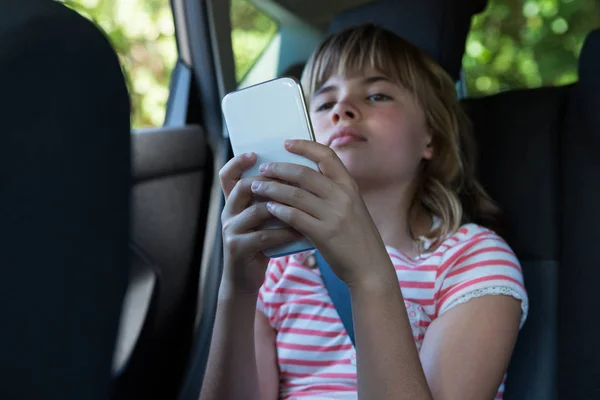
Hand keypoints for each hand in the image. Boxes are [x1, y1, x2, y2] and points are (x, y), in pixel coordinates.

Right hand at [219, 152, 300, 294]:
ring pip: (257, 210)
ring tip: (304, 204)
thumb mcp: (262, 220)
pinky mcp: (238, 248)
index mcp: (234, 203)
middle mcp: (228, 213)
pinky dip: (284, 232)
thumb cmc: (261, 245)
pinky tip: (300, 231)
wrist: (245, 279)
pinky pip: (263, 236)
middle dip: (269, 181)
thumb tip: (298, 176)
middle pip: (243, 187)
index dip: (237, 163)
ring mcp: (231, 231)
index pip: (228, 176)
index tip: (254, 154)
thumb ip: (271, 200)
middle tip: (292, 179)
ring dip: (283, 207)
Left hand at [250, 140, 392, 286]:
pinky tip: (269, 208)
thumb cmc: (358, 238)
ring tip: (257, 187)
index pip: (326, 156)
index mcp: (350, 186)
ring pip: (295, 194)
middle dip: (279, 168)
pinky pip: (295, 217)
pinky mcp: (324, 234)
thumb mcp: (353, 207)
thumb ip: (335, 192)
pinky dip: (279, 210)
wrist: (370, 268)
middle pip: (304, 173)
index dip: (305, 146)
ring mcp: (334, 215)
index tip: (286, 143)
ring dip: (272, 188)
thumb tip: (308, 177)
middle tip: (263, 168)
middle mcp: (343, 196)